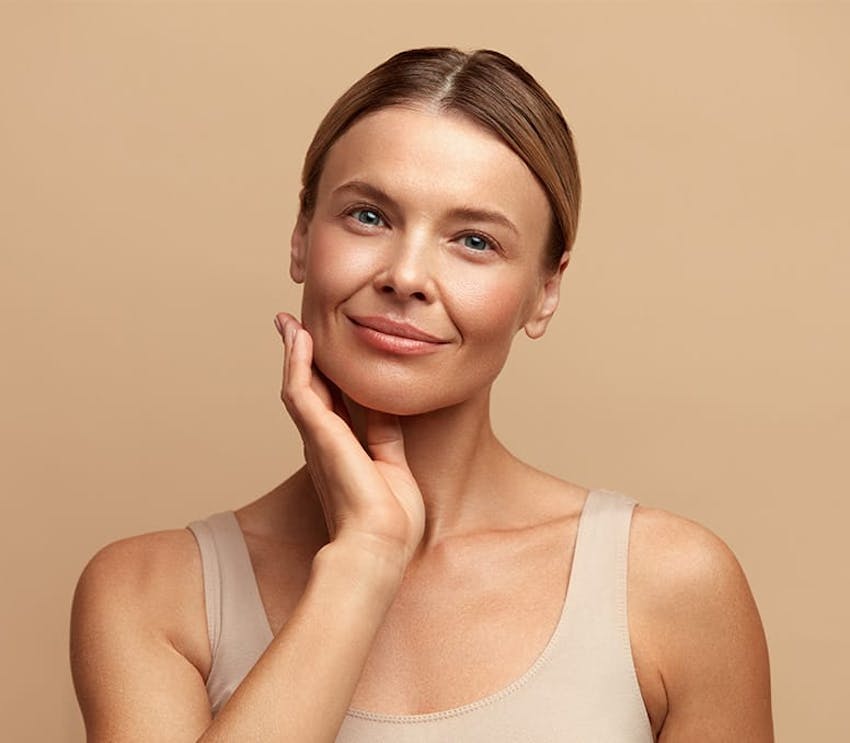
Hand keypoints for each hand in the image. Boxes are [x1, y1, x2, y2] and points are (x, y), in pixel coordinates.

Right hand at [274, 313, 425, 567]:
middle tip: (291, 326)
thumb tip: (386, 406)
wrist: (381, 547)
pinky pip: (301, 390)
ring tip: (289, 323)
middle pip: (307, 388)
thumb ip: (384, 434)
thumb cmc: (390, 520)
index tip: (321, 349)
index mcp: (340, 449)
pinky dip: (298, 362)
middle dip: (299, 357)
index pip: (329, 401)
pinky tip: (301, 338)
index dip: (323, 373)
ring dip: (294, 352)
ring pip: (298, 384)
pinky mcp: (320, 436)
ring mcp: (318, 437)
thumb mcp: (392, 464)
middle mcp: (323, 441)